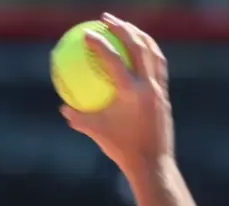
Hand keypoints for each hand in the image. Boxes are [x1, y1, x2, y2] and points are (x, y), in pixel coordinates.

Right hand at [60, 13, 172, 174]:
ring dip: (139, 35)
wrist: (153, 165)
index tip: (87, 33)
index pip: (114, 60)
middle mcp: (148, 87)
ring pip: (153, 53)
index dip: (100, 43)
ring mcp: (160, 90)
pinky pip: (158, 66)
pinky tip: (139, 51)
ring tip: (127, 27)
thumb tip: (63, 107)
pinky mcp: (165, 95)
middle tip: (106, 18)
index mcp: (131, 93)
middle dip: (122, 28)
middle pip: (137, 46)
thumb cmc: (122, 150)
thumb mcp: (97, 133)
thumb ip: (79, 118)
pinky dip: (149, 53)